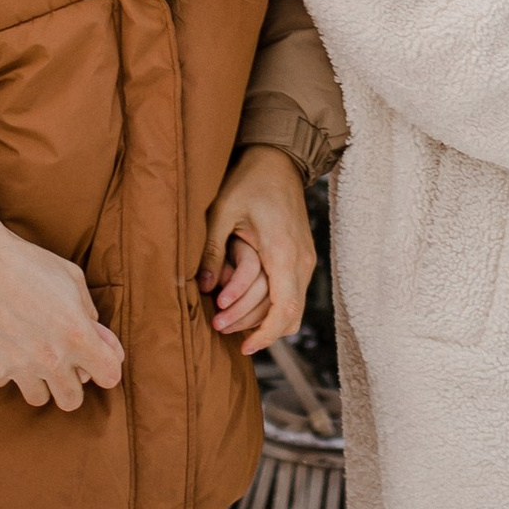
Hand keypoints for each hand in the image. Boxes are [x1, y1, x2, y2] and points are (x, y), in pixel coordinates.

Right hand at [0, 219, 123, 412]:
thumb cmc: (29, 264)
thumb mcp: (72, 279)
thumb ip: (91, 317)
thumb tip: (104, 343)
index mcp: (77, 335)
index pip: (110, 376)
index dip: (106, 368)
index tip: (96, 359)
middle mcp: (51, 358)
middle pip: (72, 400)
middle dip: (71, 384)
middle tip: (61, 364)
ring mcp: (20, 366)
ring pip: (39, 398)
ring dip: (40, 382)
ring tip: (32, 357)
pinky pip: (5, 382)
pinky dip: (6, 369)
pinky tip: (4, 345)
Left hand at [199, 144, 314, 344]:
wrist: (279, 160)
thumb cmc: (250, 182)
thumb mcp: (222, 211)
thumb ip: (213, 251)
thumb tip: (203, 287)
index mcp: (282, 252)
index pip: (283, 309)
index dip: (265, 335)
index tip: (243, 347)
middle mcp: (300, 260)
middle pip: (290, 316)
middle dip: (257, 331)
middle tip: (222, 331)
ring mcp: (306, 259)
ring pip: (293, 307)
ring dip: (263, 319)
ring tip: (229, 321)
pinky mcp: (303, 257)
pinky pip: (292, 292)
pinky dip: (272, 306)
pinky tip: (246, 305)